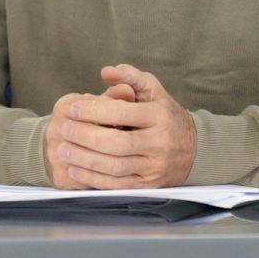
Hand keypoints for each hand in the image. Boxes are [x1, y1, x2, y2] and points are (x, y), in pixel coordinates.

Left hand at [46, 64, 196, 188]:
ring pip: (116, 167)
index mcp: (160, 116)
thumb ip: (130, 77)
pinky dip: (94, 179)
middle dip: (87, 137)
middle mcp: (160, 142)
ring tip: (64, 150)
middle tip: (65, 130)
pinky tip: (76, 169)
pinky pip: (119, 185)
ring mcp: (155, 166)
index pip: (123, 113)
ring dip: (86, 160)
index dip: (95, 110)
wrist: (194, 150)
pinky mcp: (149, 185)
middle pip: (118, 143)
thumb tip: (106, 71)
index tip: (72, 109)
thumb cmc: (166, 115)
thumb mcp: (153, 90)